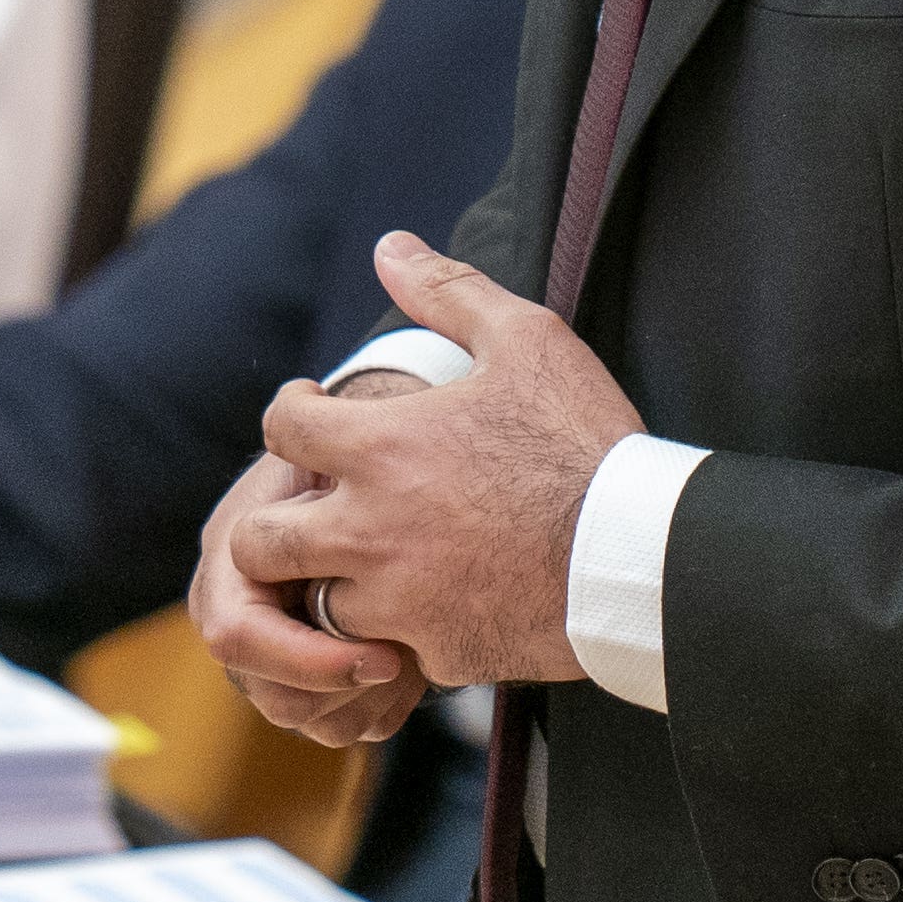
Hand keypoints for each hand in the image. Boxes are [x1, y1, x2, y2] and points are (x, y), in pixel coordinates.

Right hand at [192, 437, 431, 746]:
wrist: (355, 477)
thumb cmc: (343, 462)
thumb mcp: (327, 467)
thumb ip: (322, 508)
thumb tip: (338, 536)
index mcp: (226, 569)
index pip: (239, 638)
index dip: (311, 657)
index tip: (386, 654)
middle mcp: (236, 621)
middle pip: (277, 698)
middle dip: (349, 688)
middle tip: (409, 660)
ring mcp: (268, 656)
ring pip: (312, 721)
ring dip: (370, 700)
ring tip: (414, 655)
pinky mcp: (304, 680)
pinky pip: (340, 725)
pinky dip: (380, 707)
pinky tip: (409, 664)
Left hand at [224, 233, 638, 692]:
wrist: (639, 553)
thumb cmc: (584, 439)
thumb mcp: (526, 340)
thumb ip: (447, 292)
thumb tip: (389, 247)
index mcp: (380, 449)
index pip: (281, 429)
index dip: (290, 412)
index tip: (309, 413)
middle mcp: (370, 530)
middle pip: (263, 540)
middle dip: (272, 522)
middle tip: (306, 506)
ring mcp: (400, 601)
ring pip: (319, 603)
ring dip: (335, 582)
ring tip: (370, 561)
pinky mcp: (440, 654)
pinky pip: (393, 650)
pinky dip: (404, 630)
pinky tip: (436, 605)